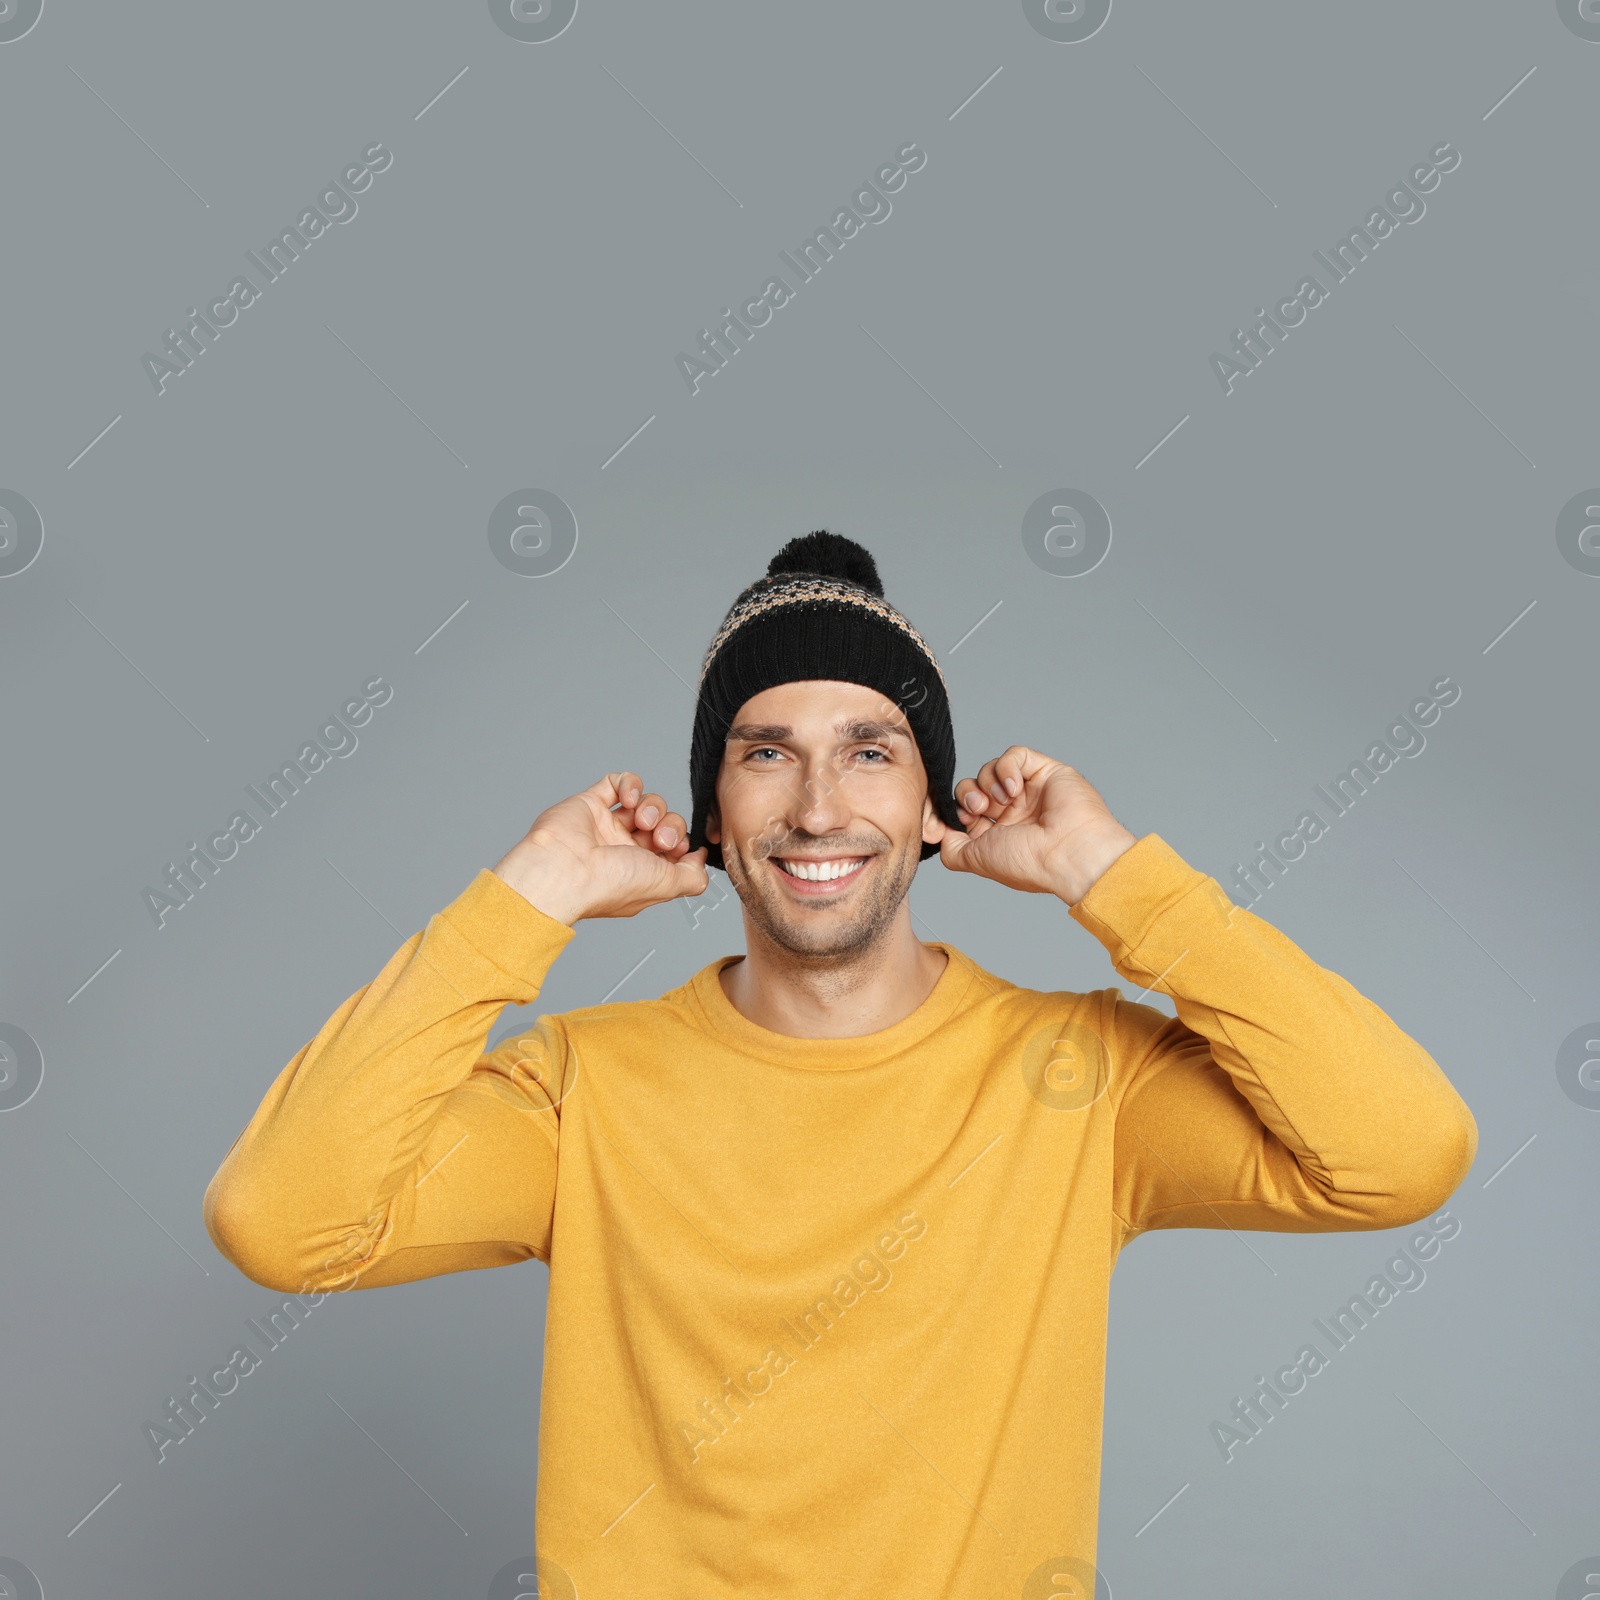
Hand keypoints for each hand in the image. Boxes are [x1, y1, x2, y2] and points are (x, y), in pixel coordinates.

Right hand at [493, 772, 708, 924]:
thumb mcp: (666, 886)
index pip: (675, 850)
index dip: (683, 844)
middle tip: (658, 838)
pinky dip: (631, 784)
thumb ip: (693, 876)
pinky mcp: (591, 803)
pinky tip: (630, 799)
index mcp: (641, 873)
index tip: (680, 849)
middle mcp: (625, 850)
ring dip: (654, 806)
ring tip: (642, 820)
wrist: (563, 870)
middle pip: (665, 823)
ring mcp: (608, 826)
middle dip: (671, 825)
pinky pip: (619, 782)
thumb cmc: (609, 884)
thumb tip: (700, 859)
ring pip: (647, 803)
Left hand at [939, 745, 1137, 905]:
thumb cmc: (1028, 862)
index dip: (956, 811)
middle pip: (973, 787)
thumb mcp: (975, 860)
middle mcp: (1013, 812)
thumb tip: (939, 832)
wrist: (1067, 852)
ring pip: (990, 769)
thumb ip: (952, 847)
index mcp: (998, 834)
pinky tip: (1015, 787)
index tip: (959, 820)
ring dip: (988, 783)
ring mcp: (1029, 791)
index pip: (964, 810)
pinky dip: (1007, 768)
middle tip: (980, 809)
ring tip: (1004, 801)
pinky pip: (1015, 755)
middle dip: (968, 795)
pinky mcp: (1045, 771)